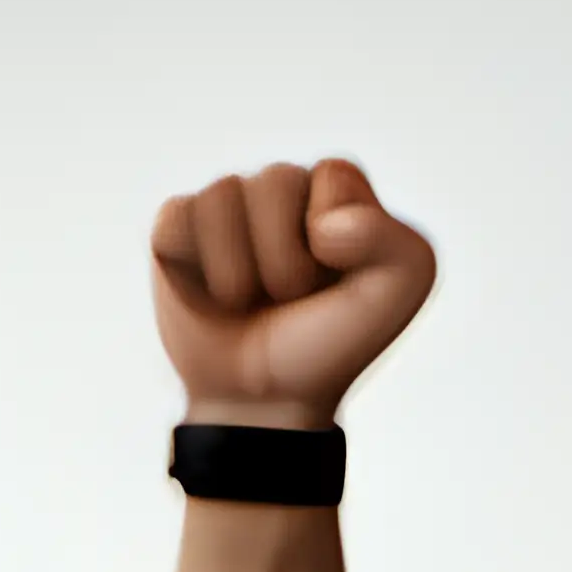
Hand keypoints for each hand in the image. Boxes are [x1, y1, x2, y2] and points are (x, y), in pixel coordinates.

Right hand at [149, 157, 435, 426]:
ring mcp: (223, 209)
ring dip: (240, 268)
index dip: (335, 233)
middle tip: (289, 297)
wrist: (264, 400)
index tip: (335, 277)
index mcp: (336, 193)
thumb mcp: (398, 293)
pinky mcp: (174, 232)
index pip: (332, 171)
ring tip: (247, 298)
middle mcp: (279, 190)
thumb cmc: (332, 342)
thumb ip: (396, 242)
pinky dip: (196, 263)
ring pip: (223, 194)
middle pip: (277, 179)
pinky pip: (177, 215)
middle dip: (286, 257)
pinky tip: (208, 291)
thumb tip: (323, 227)